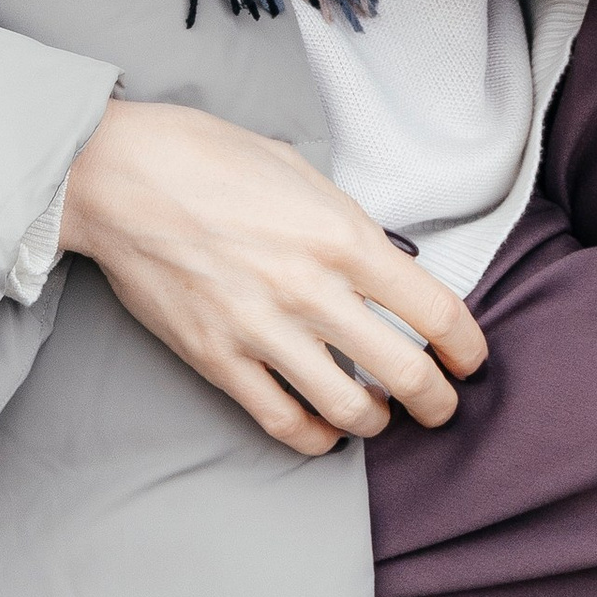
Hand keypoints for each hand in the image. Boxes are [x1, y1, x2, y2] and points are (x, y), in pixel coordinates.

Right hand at [58, 97, 486, 453]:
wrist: (124, 176)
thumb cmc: (212, 158)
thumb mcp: (302, 173)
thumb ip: (348, 225)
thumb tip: (387, 266)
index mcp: (342, 235)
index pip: (436, 312)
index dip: (468, 348)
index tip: (471, 361)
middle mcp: (312, 289)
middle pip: (405, 374)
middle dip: (437, 402)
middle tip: (441, 406)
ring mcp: (264, 331)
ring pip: (350, 411)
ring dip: (377, 422)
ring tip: (380, 415)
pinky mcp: (219, 361)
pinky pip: (283, 423)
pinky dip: (316, 438)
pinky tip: (325, 430)